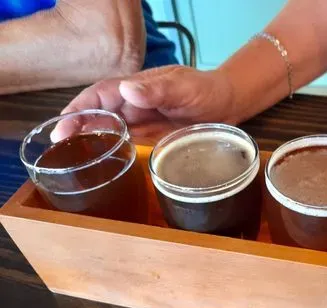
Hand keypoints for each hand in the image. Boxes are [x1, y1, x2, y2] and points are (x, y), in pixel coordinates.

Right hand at [54, 65, 236, 140]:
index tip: (63, 125)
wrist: (227, 105)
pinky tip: (99, 161)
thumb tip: (127, 90)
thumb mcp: (184, 88)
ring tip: (70, 157)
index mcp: (136, 87)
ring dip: (88, 140)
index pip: (100, 95)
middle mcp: (133, 104)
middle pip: (98, 113)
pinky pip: (124, 141)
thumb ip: (159, 90)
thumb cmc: (205, 91)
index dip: (80, 109)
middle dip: (76, 126)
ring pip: (107, 129)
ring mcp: (140, 121)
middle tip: (59, 146)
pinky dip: (108, 149)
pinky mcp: (149, 136)